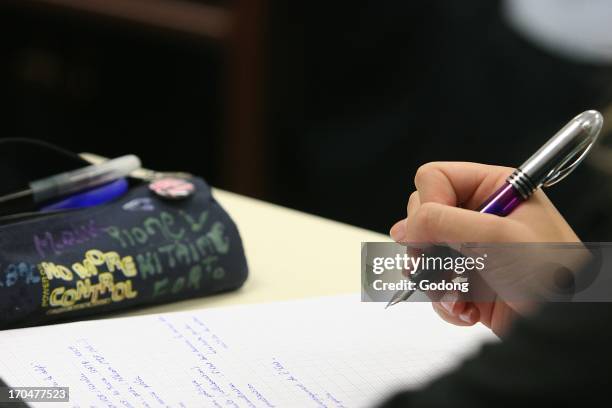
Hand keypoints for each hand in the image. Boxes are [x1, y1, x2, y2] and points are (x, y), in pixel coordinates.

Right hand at [389, 162, 579, 335]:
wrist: (566, 326)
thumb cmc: (552, 276)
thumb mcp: (497, 237)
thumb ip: (444, 222)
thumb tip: (404, 227)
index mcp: (494, 189)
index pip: (435, 178)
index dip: (429, 203)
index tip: (437, 229)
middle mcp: (480, 216)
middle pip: (423, 216)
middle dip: (428, 245)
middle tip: (441, 261)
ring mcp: (471, 249)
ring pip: (423, 253)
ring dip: (435, 278)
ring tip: (458, 291)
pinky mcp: (467, 280)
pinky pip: (434, 284)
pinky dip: (445, 300)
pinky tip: (467, 307)